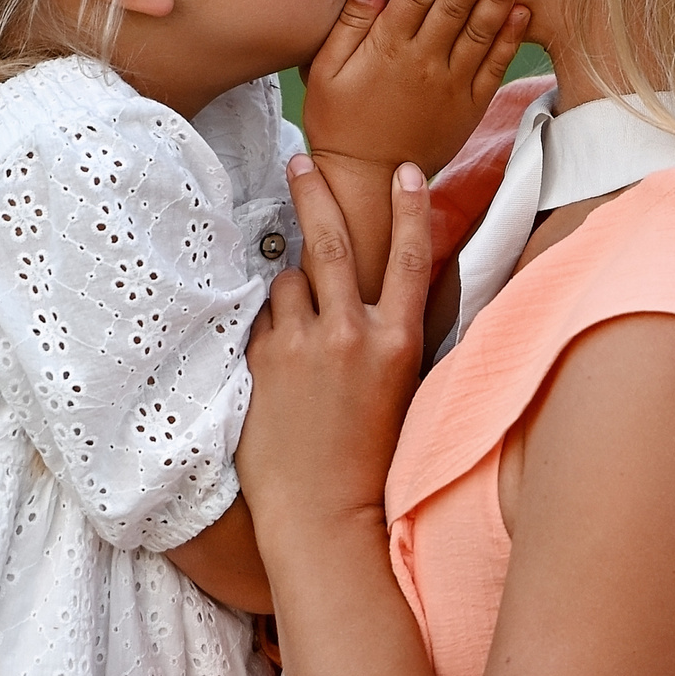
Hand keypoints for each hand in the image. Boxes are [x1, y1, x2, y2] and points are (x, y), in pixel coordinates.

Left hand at [238, 155, 433, 536]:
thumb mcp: (398, 390)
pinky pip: (262, 319)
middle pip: (332, 242)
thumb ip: (386, 336)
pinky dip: (269, 327)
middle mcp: (351, 335)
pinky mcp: (263, 362)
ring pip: (289, 280)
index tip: (408, 171)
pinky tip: (276, 362)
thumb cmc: (367, 460)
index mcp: (397, 343)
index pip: (411, 257)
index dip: (412, 209)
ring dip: (290, 290)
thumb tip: (371, 290)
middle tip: (301, 161)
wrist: (323, 514)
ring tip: (296, 330)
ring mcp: (303, 346)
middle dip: (316, 193)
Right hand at [302, 0, 530, 179]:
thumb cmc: (339, 123)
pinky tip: (521, 12)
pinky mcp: (470, 107)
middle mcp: (424, 63)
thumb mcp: (325, 72)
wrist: (368, 181)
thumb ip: (350, 24)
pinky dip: (510, 39)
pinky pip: (495, 67)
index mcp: (387, 49)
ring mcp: (451, 85)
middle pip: (455, 6)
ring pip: (481, 32)